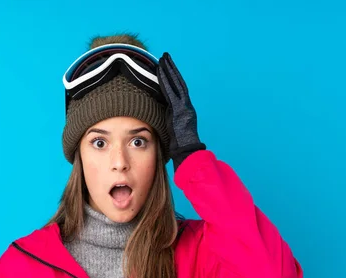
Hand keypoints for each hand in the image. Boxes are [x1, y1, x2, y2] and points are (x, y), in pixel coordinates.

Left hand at [157, 52, 205, 170]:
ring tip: (163, 58)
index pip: (176, 90)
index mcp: (183, 111)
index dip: (171, 78)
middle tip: (165, 56)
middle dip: (171, 69)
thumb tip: (158, 117)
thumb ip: (167, 121)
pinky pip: (172, 91)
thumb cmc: (179, 147)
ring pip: (176, 84)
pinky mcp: (180, 109)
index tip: (165, 67)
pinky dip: (167, 80)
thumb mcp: (171, 131)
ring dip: (169, 70)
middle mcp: (185, 106)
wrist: (187, 153)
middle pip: (177, 83)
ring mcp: (184, 107)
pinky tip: (161, 71)